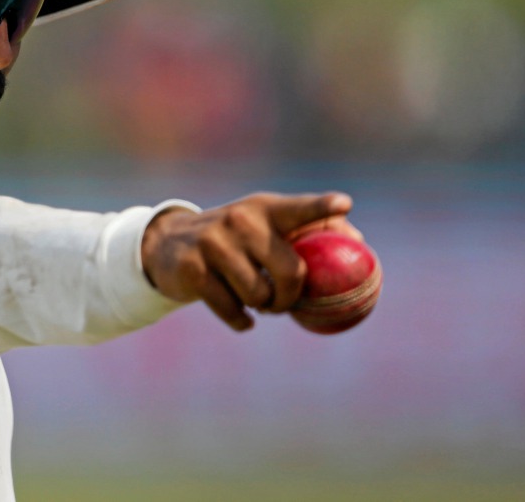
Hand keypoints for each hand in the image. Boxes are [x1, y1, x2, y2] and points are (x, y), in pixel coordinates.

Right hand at [141, 192, 354, 331]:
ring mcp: (213, 244)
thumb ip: (306, 229)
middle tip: (284, 302)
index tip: (345, 203)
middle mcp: (239, 221)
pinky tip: (242, 317)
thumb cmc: (234, 239)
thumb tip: (357, 241)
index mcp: (265, 209)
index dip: (322, 207)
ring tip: (256, 301)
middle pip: (289, 271)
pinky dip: (242, 321)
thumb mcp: (263, 225)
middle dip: (291, 296)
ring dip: (263, 308)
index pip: (299, 208)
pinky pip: (233, 311)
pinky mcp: (194, 270)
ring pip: (259, 296)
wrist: (167, 245)